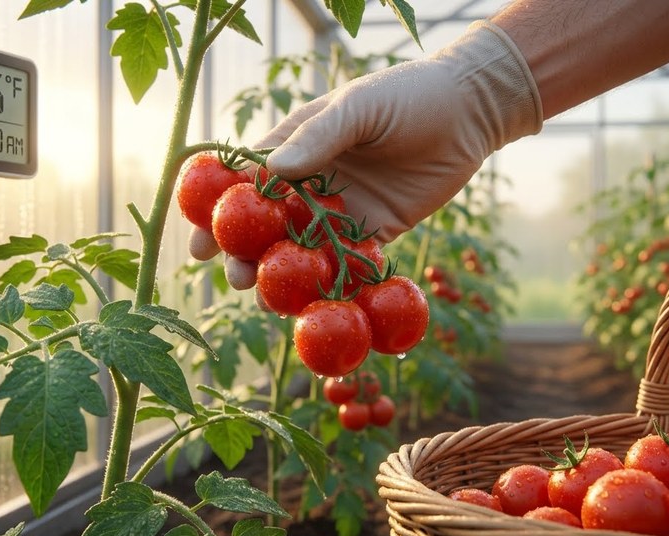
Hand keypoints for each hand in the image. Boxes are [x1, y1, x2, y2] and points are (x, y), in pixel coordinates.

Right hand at [189, 21, 541, 288]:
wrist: (468, 113)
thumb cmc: (407, 97)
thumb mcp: (359, 108)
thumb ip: (317, 139)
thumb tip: (270, 173)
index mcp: (297, 146)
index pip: (246, 182)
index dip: (219, 212)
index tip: (199, 241)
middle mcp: (312, 183)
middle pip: (268, 225)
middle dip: (246, 254)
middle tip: (234, 278)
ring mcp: (341, 210)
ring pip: (303, 250)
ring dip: (284, 276)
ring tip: (268, 300)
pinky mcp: (375, 231)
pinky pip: (349, 263)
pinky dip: (334, 284)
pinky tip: (319, 305)